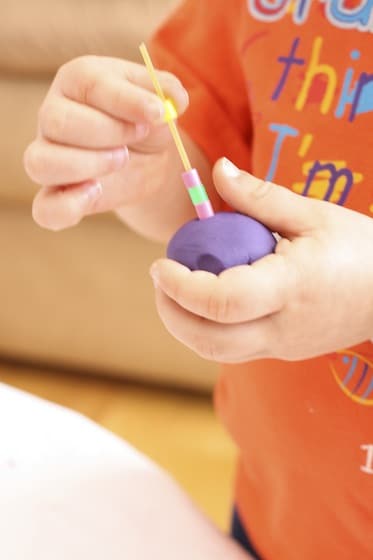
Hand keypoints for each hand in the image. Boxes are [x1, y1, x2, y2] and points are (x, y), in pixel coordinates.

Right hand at [24, 56, 187, 229]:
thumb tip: (175, 99)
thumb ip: (167, 91)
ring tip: (120, 161)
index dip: (126, 101)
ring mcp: (48, 157)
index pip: (89, 84)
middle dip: (107, 132)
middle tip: (137, 136)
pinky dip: (66, 208)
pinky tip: (96, 194)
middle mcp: (53, 116)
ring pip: (39, 163)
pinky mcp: (56, 195)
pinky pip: (44, 209)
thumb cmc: (144, 121)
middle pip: (56, 121)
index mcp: (77, 81)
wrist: (144, 158)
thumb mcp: (159, 100)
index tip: (157, 112)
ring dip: (84, 165)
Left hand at [150, 158, 372, 362]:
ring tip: (175, 290)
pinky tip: (206, 300)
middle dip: (171, 313)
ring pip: (216, 352)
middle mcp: (282, 328)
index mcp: (291, 289)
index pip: (222, 302)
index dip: (181, 287)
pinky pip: (232, 349)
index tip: (160, 264)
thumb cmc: (360, 249)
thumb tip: (217, 171)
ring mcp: (282, 346)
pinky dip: (206, 329)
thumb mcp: (314, 214)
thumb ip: (260, 197)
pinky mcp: (282, 352)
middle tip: (160, 279)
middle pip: (209, 340)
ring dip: (184, 325)